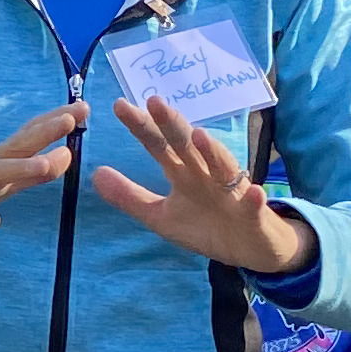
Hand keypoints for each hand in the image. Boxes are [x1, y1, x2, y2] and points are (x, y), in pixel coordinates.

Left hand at [92, 94, 315, 279]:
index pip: (159, 145)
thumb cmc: (206, 226)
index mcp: (183, 173)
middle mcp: (206, 174)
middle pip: (187, 146)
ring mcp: (231, 191)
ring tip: (200, 135)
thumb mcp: (161, 216)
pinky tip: (255, 193)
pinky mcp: (253, 213)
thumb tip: (95, 174)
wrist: (249, 249)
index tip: (120, 105)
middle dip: (172, 125)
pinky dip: (254, 199)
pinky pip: (254, 205)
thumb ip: (130, 197)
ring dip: (212, 152)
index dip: (141, 127)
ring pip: (223, 167)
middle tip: (155, 102)